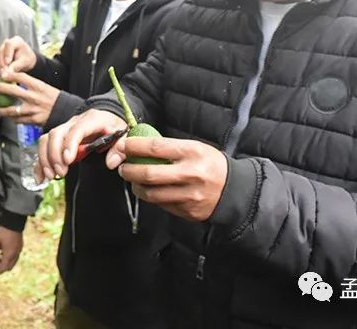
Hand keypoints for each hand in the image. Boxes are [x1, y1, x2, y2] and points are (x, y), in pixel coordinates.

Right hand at [0, 36, 36, 78]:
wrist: (25, 61)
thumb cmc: (27, 58)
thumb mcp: (26, 61)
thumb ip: (17, 65)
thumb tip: (8, 71)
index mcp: (16, 41)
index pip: (9, 44)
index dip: (7, 53)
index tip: (8, 63)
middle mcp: (6, 44)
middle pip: (0, 51)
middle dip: (1, 63)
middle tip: (4, 72)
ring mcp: (0, 50)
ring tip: (0, 76)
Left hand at [0, 71, 58, 125]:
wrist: (65, 111)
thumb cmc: (53, 98)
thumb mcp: (44, 87)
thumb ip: (30, 85)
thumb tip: (14, 81)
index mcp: (38, 86)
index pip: (20, 77)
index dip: (9, 75)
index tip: (2, 75)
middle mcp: (34, 97)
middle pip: (12, 90)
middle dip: (0, 88)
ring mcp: (33, 109)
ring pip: (12, 110)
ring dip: (2, 110)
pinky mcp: (33, 120)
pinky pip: (18, 120)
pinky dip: (13, 119)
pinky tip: (11, 117)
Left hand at [0, 225, 22, 274]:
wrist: (14, 220)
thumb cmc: (3, 230)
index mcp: (9, 254)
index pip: (3, 268)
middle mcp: (16, 254)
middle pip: (8, 266)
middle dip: (1, 267)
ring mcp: (19, 249)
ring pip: (12, 261)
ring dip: (5, 261)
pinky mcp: (20, 245)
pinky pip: (15, 255)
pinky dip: (8, 256)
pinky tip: (3, 250)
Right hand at [34, 109, 126, 181]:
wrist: (107, 116)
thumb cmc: (113, 125)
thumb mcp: (122, 134)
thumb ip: (119, 149)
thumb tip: (111, 163)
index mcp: (91, 120)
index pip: (76, 130)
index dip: (69, 144)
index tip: (68, 160)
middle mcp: (73, 122)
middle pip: (56, 134)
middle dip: (55, 155)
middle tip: (61, 172)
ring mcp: (64, 129)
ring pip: (46, 139)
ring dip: (45, 158)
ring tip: (51, 175)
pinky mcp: (59, 138)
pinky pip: (44, 147)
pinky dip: (40, 162)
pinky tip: (41, 177)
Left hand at [114, 137, 228, 221]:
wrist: (234, 190)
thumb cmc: (210, 164)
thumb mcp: (194, 148)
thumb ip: (169, 148)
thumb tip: (138, 146)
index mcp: (192, 152)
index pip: (155, 147)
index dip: (134, 147)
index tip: (123, 146)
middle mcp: (190, 174)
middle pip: (149, 174)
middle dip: (129, 171)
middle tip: (122, 168)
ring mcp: (189, 195)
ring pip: (152, 194)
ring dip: (136, 186)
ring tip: (133, 180)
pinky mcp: (188, 211)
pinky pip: (161, 204)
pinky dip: (151, 197)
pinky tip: (149, 190)